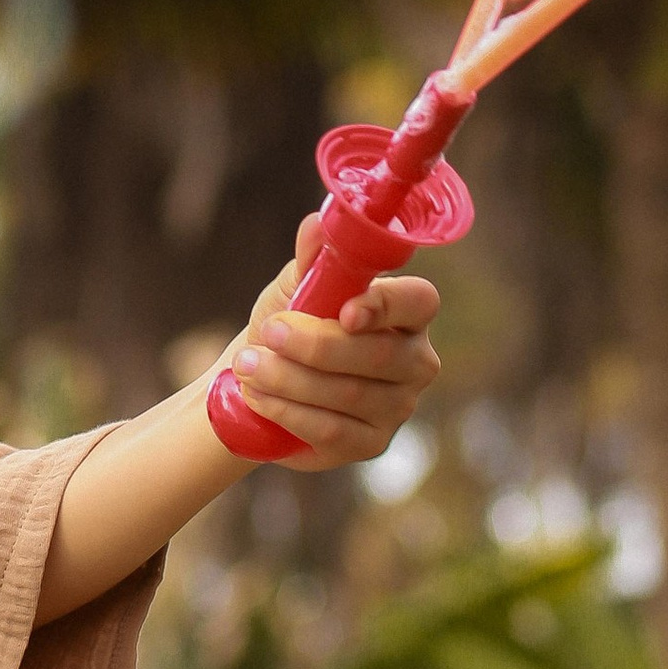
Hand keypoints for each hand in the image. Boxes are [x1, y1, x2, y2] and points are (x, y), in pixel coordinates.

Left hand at [225, 212, 441, 467]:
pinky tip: (258, 396)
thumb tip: (318, 224)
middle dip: (316, 345)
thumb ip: (312, 258)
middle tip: (270, 332)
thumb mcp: (296, 286)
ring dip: (291, 379)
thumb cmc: (289, 322)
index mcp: (408, 313)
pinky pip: (331, 429)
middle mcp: (415, 362)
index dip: (386, 306)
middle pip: (379, 355)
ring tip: (249, 366)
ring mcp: (398, 407)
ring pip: (348, 394)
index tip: (344, 310)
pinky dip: (288, 411)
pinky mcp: (371, 444)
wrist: (260, 378)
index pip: (419, 302)